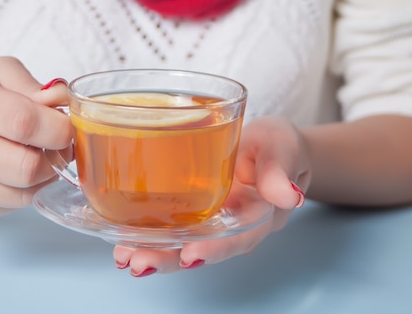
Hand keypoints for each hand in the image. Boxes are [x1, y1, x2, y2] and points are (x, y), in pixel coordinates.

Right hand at [0, 56, 71, 221]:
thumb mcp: (1, 73)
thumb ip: (34, 84)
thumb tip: (60, 100)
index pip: (23, 122)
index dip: (58, 129)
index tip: (67, 128)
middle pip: (25, 168)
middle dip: (53, 159)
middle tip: (55, 147)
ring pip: (21, 195)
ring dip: (41, 179)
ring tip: (34, 157)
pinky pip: (9, 209)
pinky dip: (22, 193)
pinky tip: (13, 173)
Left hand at [113, 116, 310, 275]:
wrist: (269, 148)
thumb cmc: (277, 147)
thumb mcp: (283, 148)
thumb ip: (281, 170)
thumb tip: (289, 195)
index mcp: (257, 215)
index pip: (237, 236)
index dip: (215, 248)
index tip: (190, 254)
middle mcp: (230, 225)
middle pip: (201, 248)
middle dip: (169, 258)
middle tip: (139, 263)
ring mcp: (210, 219)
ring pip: (181, 242)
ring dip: (153, 252)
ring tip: (124, 258)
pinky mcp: (193, 209)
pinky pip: (169, 225)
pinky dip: (146, 233)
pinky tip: (122, 238)